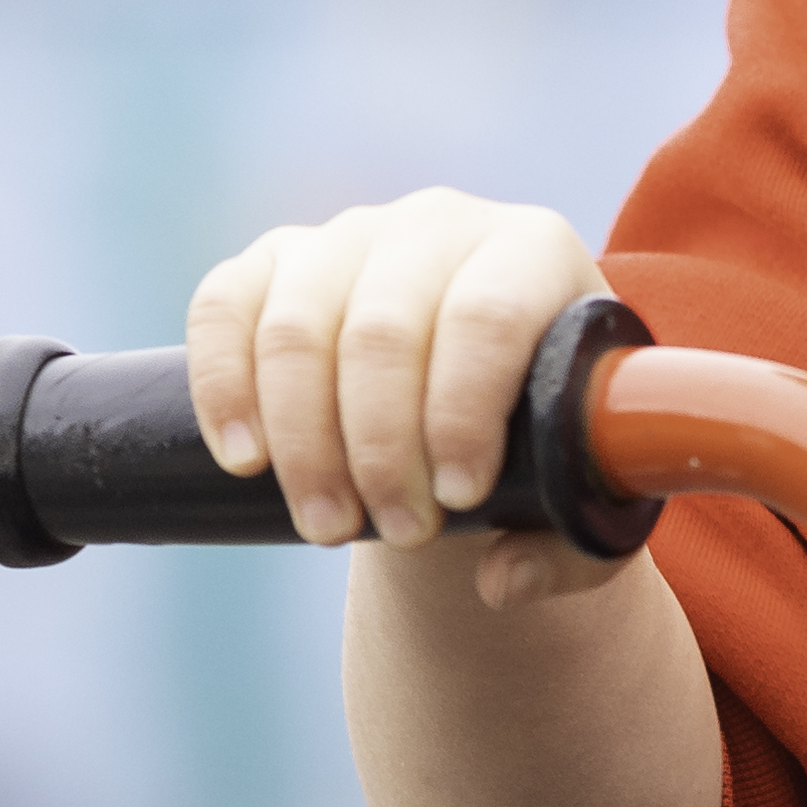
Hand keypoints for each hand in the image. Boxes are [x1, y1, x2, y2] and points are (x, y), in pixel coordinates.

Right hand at [185, 190, 632, 608]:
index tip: (459, 498)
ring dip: (303, 442)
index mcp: (533, 251)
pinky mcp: (274, 261)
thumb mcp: (583, 490)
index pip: (487, 315)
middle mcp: (438, 224)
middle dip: (380, 450)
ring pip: (298, 326)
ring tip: (329, 527)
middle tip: (399, 535)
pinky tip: (246, 462)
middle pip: (383, 330)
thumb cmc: (545, 435)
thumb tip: (501, 581)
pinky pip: (225, 306)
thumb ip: (569, 546)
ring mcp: (348, 236)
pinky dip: (224, 387)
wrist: (475, 394)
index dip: (461, 411)